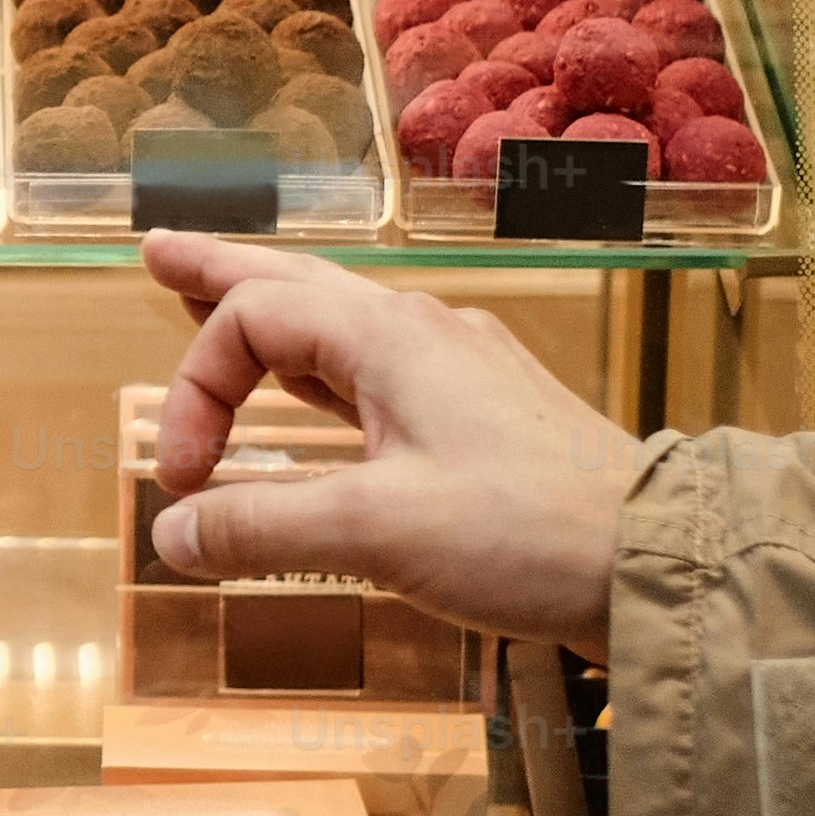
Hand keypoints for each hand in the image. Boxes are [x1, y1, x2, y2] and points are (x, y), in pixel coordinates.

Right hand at [138, 233, 648, 657]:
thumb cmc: (526, 534)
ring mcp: (460, 370)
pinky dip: (324, 366)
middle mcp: (424, 335)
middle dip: (220, 271)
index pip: (250, 320)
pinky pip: (380, 368)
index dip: (198, 389)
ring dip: (271, 315)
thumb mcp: (374, 532)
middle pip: (297, 283)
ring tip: (217, 305)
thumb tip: (172, 532)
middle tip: (158, 254)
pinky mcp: (485, 416)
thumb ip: (261, 526)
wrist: (656, 561)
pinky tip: (319, 389)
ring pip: (341, 323)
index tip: (184, 481)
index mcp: (390, 338)